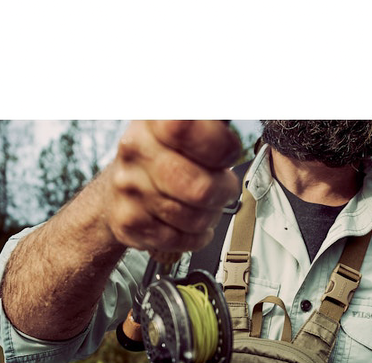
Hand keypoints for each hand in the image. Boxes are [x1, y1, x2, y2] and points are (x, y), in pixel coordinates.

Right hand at [104, 120, 241, 255]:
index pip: (190, 130)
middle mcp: (136, 150)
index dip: (221, 148)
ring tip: (203, 207)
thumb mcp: (187, 125)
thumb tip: (254, 114)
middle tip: (223, 188)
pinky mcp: (129, 222)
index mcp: (155, 120)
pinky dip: (194, 237)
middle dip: (223, 193)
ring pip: (193, 219)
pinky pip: (179, 240)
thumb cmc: (162, 157)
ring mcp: (130, 188)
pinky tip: (189, 225)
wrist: (118, 189)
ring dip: (209, 216)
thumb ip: (214, 122)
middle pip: (200, 188)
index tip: (226, 155)